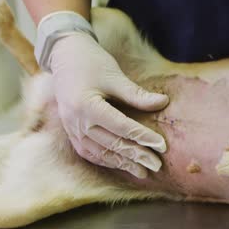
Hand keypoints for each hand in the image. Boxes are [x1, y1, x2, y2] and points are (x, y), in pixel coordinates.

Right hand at [49, 31, 168, 178]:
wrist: (65, 55)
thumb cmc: (92, 62)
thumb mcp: (115, 76)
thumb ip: (137, 94)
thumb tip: (163, 103)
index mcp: (86, 106)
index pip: (121, 127)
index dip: (143, 137)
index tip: (162, 146)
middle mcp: (76, 121)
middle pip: (111, 144)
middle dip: (136, 156)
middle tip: (157, 165)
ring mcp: (71, 128)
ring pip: (99, 153)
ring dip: (122, 164)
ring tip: (143, 172)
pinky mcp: (70, 131)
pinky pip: (88, 152)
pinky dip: (106, 160)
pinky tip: (121, 165)